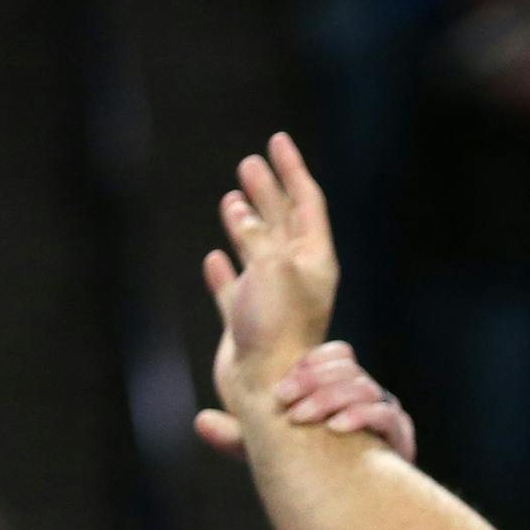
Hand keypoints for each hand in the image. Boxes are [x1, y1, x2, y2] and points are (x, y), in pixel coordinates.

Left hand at [195, 340, 416, 462]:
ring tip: (302, 417)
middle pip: (348, 367)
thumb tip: (200, 422)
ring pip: (364, 386)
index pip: (337, 354)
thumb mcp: (268, 453)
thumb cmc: (308, 476)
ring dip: (331, 397)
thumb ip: (238, 436)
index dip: (309, 363)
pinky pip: (386, 415)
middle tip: (284, 400)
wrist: (352, 513)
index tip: (281, 387)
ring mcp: (384, 415)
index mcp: (340, 389)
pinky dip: (361, 416)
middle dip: (313, 380)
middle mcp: (365, 397)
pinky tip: (336, 428)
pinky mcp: (399, 439)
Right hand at [196, 133, 339, 429]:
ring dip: (245, 225)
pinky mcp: (247, 325)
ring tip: (232, 200)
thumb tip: (239, 209)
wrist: (267, 389)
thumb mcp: (271, 266)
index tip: (277, 140)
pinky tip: (215, 258)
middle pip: (283, 222)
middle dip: (267, 191)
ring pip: (258, 253)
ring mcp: (271, 302)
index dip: (291, 170)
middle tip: (249, 163)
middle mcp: (297, 279)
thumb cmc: (277, 328)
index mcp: (315, 261)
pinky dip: (226, 271)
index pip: (306, 203)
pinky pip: (235, 289)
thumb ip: (257, 234)